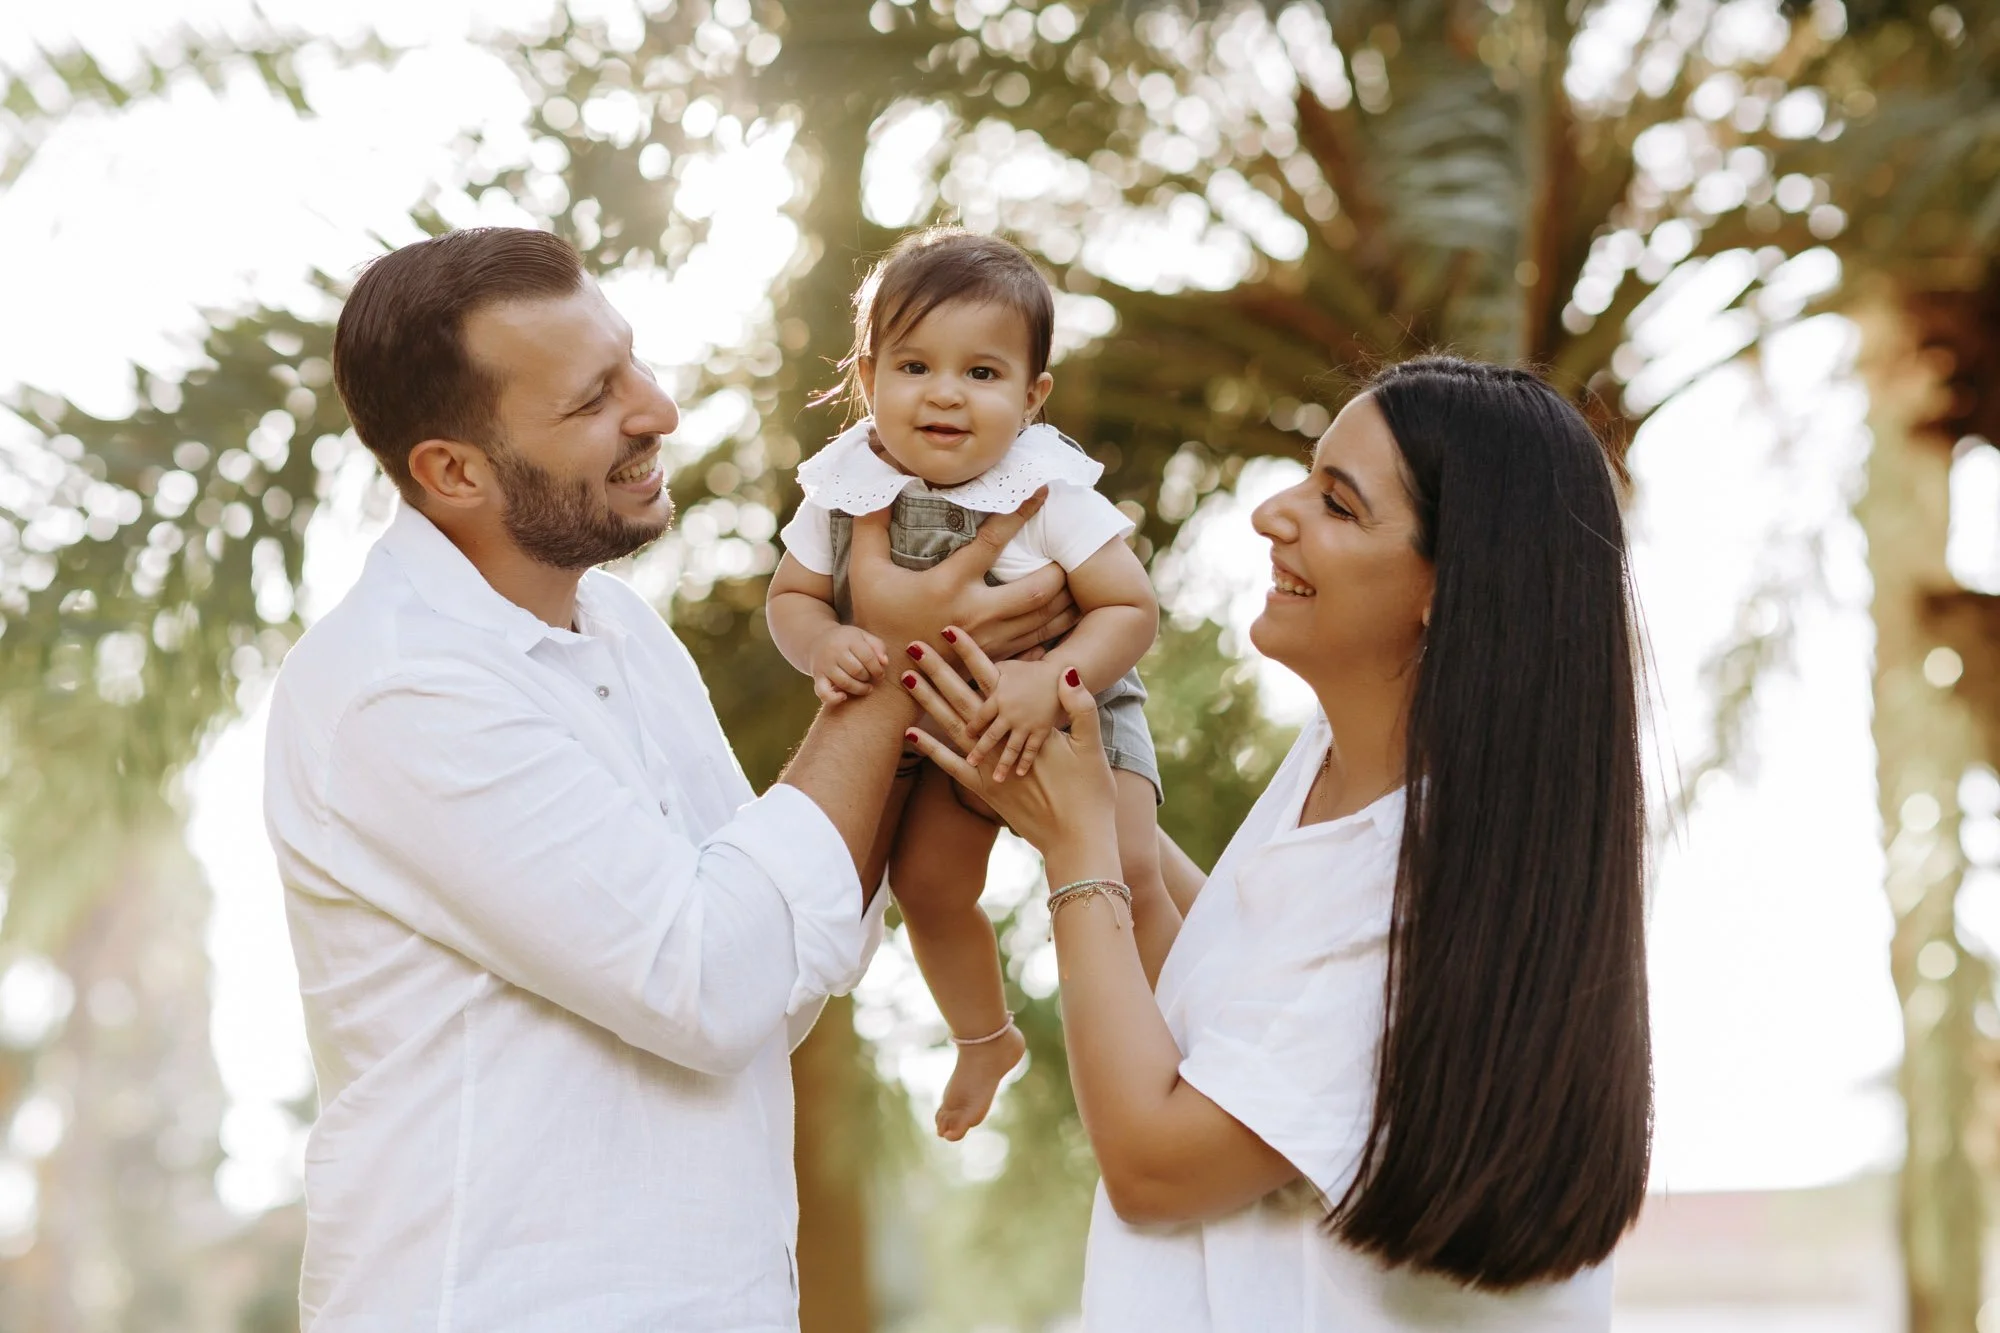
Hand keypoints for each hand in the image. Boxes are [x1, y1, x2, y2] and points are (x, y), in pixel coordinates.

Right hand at [810, 625, 889, 704]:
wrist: (817, 641)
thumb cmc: (847, 641)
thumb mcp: (863, 636)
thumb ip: (878, 646)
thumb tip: (885, 663)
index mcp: (849, 639)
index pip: (867, 657)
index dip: (877, 669)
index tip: (880, 675)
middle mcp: (835, 651)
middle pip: (857, 671)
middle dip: (868, 678)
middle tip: (871, 679)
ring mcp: (825, 665)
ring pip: (844, 682)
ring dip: (859, 689)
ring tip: (866, 688)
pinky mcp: (817, 677)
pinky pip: (823, 692)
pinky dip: (834, 698)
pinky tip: (844, 697)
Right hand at [847, 489, 1077, 658]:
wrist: (884, 681)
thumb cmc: (876, 619)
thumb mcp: (865, 570)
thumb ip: (870, 525)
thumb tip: (876, 484)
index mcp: (949, 585)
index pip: (993, 541)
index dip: (1020, 513)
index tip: (1042, 492)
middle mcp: (976, 613)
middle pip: (1037, 590)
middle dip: (1060, 570)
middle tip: (1070, 552)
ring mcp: (989, 640)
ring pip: (1045, 620)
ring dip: (1066, 600)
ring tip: (1078, 582)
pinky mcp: (994, 658)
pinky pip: (1037, 644)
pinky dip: (1055, 630)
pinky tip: (1065, 617)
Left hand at [898, 626, 1117, 857]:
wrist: (1077, 839)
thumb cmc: (1091, 793)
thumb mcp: (1092, 747)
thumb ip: (1080, 707)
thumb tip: (1067, 673)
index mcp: (1027, 725)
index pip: (993, 681)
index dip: (971, 654)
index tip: (949, 629)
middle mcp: (1001, 743)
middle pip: (962, 698)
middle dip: (937, 669)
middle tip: (911, 644)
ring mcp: (988, 768)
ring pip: (950, 726)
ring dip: (927, 701)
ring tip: (906, 678)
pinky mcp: (983, 790)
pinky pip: (950, 766)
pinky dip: (930, 749)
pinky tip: (909, 734)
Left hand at [965, 659, 1062, 778]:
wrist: (1060, 674)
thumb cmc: (1031, 669)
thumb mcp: (1007, 667)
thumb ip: (986, 675)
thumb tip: (965, 680)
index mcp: (1000, 697)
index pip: (980, 717)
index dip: (972, 727)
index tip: (967, 736)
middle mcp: (1011, 713)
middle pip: (991, 736)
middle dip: (980, 750)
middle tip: (971, 762)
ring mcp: (1027, 724)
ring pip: (1011, 748)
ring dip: (1003, 764)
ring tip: (996, 780)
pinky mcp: (1042, 731)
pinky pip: (1032, 749)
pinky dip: (1025, 762)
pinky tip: (1019, 774)